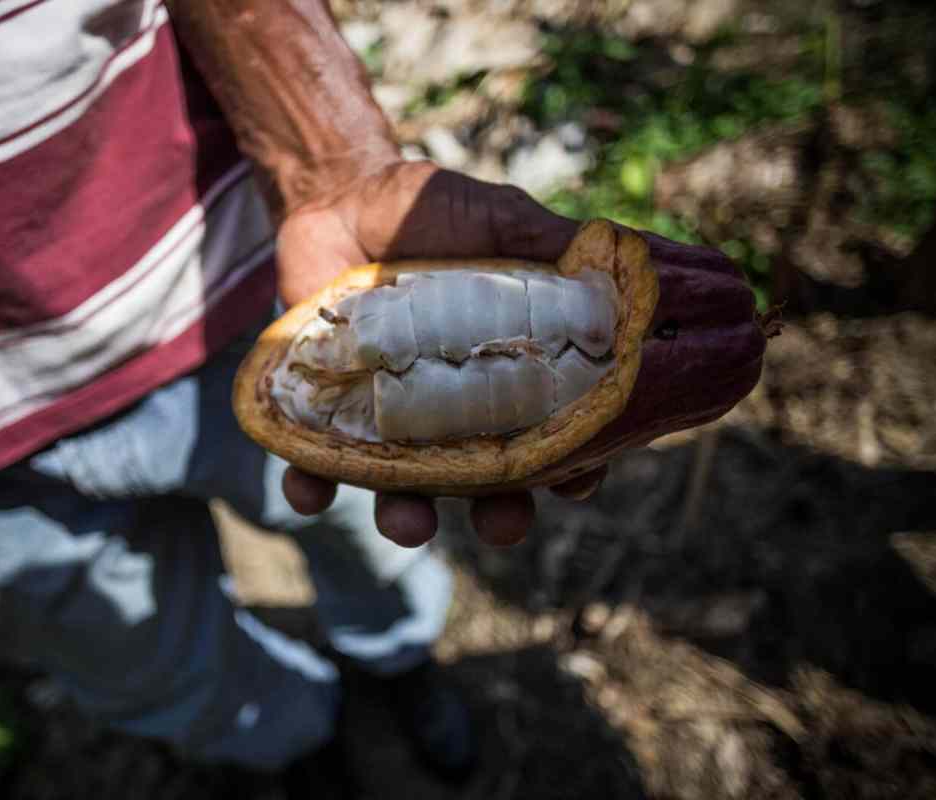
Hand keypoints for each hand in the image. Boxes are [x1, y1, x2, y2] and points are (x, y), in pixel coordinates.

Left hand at [275, 160, 608, 547]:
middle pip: (487, 486)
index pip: (553, 436)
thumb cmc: (432, 212)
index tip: (579, 480)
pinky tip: (306, 491)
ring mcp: (390, 418)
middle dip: (499, 515)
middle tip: (502, 523)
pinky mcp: (327, 412)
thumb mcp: (502, 220)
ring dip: (409, 520)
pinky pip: (315, 465)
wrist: (341, 196)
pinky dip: (309, 486)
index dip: (573, 467)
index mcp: (508, 375)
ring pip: (405, 492)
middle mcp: (455, 411)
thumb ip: (555, 248)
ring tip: (409, 524)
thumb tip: (629, 273)